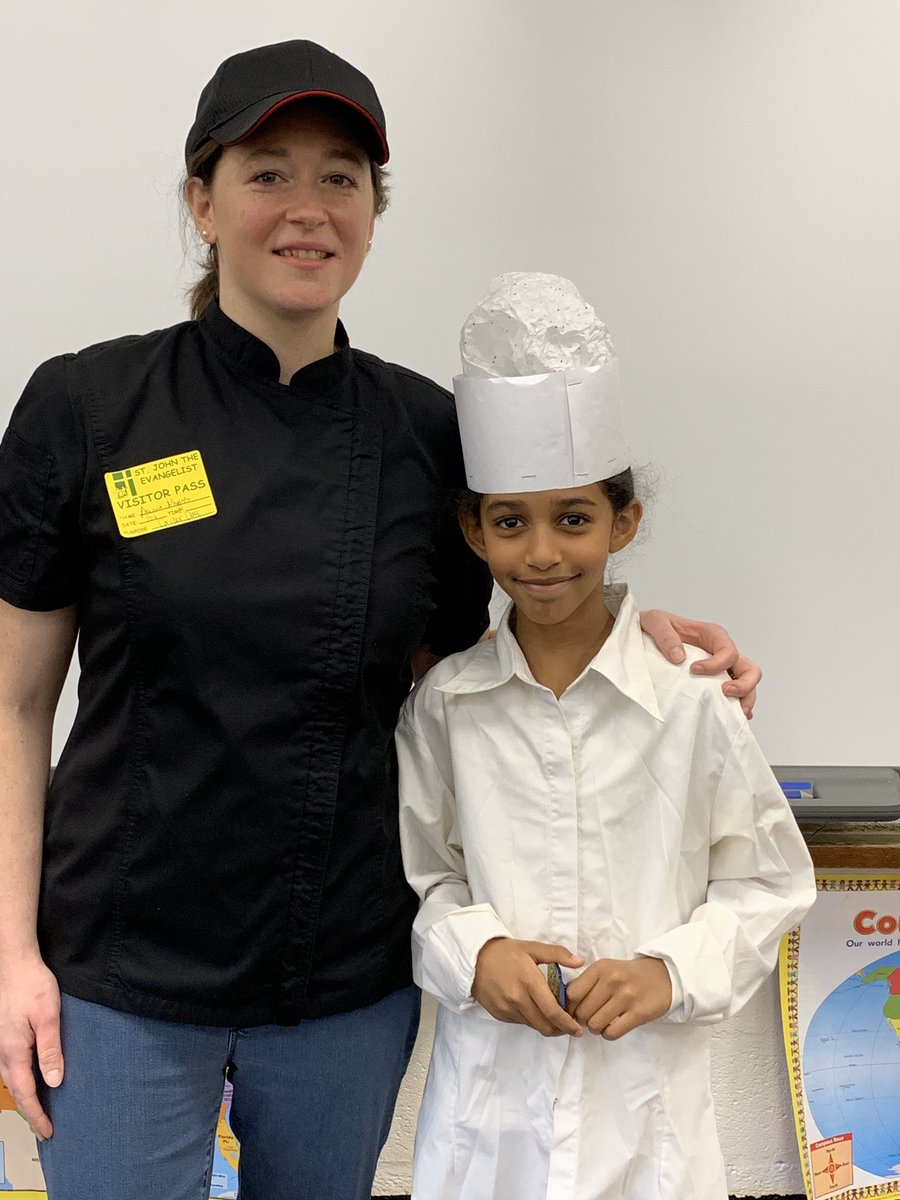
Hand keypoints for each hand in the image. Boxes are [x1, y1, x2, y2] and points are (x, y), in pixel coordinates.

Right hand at [0, 956, 62, 1139]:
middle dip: (30, 1112)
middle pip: (16, 1091)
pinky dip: (21, 1080)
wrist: (14, 964)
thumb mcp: (48, 1016)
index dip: (37, 1115)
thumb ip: (51, 1049)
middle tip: (45, 1129)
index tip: (48, 1131)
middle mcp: (3, 1053)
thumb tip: (54, 1081)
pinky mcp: (4, 1036)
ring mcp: (1, 1045)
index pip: (26, 1093)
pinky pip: (11, 1066)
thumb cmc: (32, 985)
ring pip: (12, 1080)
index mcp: (13, 1052)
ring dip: (25, 1097)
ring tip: (40, 1110)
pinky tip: (32, 1079)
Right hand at [472, 938, 584, 1037]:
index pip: (552, 1011)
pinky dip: (531, 1020)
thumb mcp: (533, 948)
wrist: (474, 958)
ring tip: (552, 1014)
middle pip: (544, 1025)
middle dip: (560, 1029)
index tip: (578, 1029)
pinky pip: (521, 1022)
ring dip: (545, 1024)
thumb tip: (580, 962)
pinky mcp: (499, 1015)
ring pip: (533, 1026)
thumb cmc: (506, 952)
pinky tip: (533, 1009)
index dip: (567, 1024)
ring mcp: (507, 1009)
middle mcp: (517, 999)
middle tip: (568, 1024)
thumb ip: (558, 954)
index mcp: (529, 981)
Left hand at [565, 956, 671, 1038]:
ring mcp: (626, 996)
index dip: (570, 1006)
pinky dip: (608, 1034)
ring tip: (602, 1021)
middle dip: (583, 1019)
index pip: (572, 993)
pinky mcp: (639, 1013)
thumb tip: (564, 1006)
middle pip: (582, 1012)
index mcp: (600, 968)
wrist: (662, 976)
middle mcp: (612, 980)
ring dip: (596, 1028)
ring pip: (595, 1024)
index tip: (575, 1010)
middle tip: (591, 1017)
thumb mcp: (605, 970)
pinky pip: (612, 1033)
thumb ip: (586, 983)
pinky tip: (613, 1026)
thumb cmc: (627, 975)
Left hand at [639, 609, 760, 718]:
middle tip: (725, 692)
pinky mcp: (714, 681)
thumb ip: (665, 636)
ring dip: (745, 699)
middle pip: (749, 668)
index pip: (728, 651)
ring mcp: (721, 668)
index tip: (694, 670)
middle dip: (744, 684)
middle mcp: (722, 651)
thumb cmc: (655, 626)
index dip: (716, 664)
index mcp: (712, 635)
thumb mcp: (655, 622)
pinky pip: (735, 694)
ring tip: (734, 712)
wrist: (647, 635)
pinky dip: (738, 705)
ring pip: (747, 684)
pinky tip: (733, 716)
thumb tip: (679, 657)